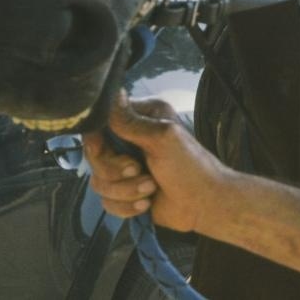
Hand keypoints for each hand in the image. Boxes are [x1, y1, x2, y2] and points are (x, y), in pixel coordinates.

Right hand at [83, 95, 223, 233]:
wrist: (204, 204)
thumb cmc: (190, 165)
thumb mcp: (162, 137)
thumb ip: (131, 121)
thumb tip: (113, 92)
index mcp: (140, 119)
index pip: (100, 126)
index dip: (97, 142)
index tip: (103, 151)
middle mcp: (130, 141)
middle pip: (95, 158)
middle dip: (115, 171)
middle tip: (138, 170)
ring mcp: (126, 169)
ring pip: (99, 183)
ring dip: (125, 191)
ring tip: (150, 189)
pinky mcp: (126, 193)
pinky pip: (107, 202)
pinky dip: (126, 207)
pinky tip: (146, 204)